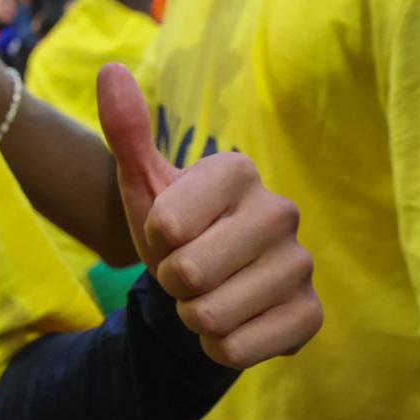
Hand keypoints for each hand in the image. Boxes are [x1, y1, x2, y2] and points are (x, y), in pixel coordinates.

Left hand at [97, 63, 321, 366]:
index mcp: (238, 172)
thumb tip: (109, 70)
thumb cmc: (176, 233)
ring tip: (207, 296)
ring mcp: (301, 265)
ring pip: (212, 315)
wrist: (209, 291)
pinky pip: (239, 349)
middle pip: (190, 273)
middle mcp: (280, 211)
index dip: (155, 240)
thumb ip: (127, 131)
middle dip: (172, 283)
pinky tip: (231, 325)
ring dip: (194, 317)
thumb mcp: (144, 185)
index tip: (170, 235)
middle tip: (187, 273)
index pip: (165, 224)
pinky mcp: (310, 315)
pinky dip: (219, 348)